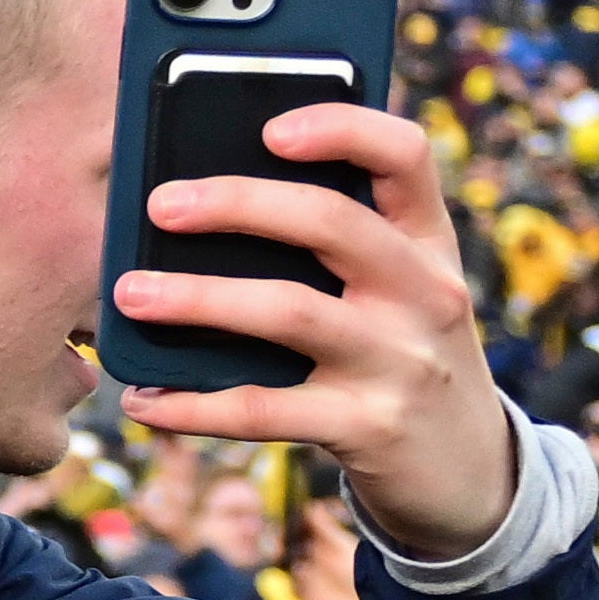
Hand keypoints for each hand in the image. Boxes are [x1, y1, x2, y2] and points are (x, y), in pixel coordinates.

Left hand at [117, 96, 520, 564]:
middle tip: (160, 205)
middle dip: (238, 204)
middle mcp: (425, 294)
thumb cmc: (401, 356)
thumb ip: (335, 245)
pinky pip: (264, 410)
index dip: (341, 127)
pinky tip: (142, 398)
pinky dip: (192, 405)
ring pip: (290, 312)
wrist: (470, 473)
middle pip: (332, 223)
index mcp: (429, 243)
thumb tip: (200, 200)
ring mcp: (400, 363)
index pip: (405, 156)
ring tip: (128, 294)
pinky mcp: (368, 429)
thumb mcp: (399, 292)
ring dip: (198, 298)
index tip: (269, 127)